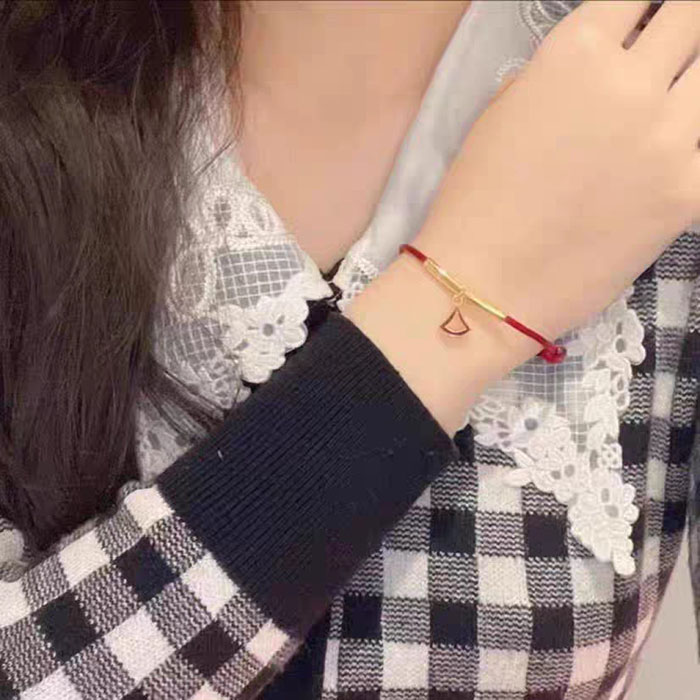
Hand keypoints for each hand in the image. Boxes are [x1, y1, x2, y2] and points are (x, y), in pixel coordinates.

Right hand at [415, 0, 699, 341]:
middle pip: (693, 17)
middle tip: (670, 55)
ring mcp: (668, 138)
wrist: (483, 284)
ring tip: (666, 110)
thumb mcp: (499, 117)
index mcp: (574, 54)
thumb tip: (591, 71)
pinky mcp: (689, 192)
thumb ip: (552, 77)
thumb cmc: (474, 202)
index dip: (643, 8)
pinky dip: (695, 143)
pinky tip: (671, 153)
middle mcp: (630, 82)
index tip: (644, 22)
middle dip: (683, 28)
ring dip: (691, 85)